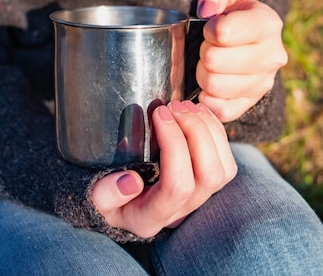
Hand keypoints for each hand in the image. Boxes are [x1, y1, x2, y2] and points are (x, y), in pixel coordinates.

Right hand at [91, 100, 236, 238]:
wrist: (118, 205)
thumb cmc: (106, 197)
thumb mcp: (96, 200)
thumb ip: (105, 194)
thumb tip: (131, 181)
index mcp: (151, 217)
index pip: (178, 186)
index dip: (175, 146)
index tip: (158, 114)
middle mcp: (181, 211)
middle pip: (209, 176)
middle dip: (197, 133)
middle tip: (174, 106)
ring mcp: (198, 199)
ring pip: (224, 169)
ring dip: (209, 131)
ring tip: (186, 106)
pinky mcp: (207, 183)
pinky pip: (226, 160)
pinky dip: (216, 131)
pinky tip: (197, 111)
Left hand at [194, 0, 286, 122]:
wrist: (242, 38)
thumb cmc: (230, 10)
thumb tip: (208, 9)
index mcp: (268, 23)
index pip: (222, 33)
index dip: (208, 30)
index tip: (211, 28)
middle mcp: (273, 56)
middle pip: (213, 61)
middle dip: (202, 53)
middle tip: (208, 48)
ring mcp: (264, 83)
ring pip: (214, 86)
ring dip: (202, 75)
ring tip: (210, 64)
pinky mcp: (252, 103)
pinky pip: (221, 110)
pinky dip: (208, 99)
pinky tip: (209, 85)